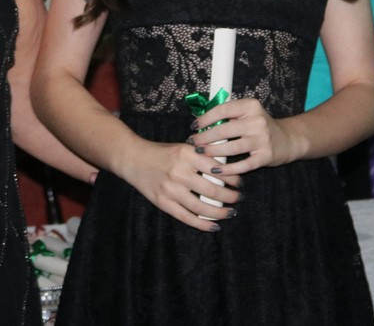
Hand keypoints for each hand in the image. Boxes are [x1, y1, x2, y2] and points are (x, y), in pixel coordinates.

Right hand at [118, 140, 241, 231]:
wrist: (133, 158)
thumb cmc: (162, 152)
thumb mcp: (183, 147)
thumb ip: (202, 157)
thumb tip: (226, 169)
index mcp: (187, 154)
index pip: (217, 169)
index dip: (232, 178)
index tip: (240, 183)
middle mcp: (179, 172)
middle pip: (212, 190)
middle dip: (230, 197)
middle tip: (238, 198)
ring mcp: (170, 189)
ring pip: (201, 206)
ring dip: (220, 212)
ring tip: (230, 212)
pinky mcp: (163, 202)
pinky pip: (186, 217)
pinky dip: (202, 223)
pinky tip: (214, 226)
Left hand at [189, 98, 299, 173]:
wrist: (288, 139)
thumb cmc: (261, 126)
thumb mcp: (249, 113)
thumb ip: (230, 114)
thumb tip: (201, 120)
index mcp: (251, 106)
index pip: (223, 110)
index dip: (205, 118)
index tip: (194, 126)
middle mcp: (257, 121)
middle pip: (224, 130)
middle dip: (205, 137)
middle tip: (193, 142)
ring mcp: (262, 139)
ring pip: (231, 148)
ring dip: (212, 152)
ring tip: (201, 153)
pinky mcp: (265, 156)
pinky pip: (242, 165)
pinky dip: (227, 169)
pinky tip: (215, 169)